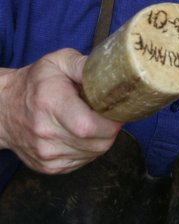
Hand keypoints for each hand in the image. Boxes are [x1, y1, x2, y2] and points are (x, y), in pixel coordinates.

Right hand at [0, 48, 121, 173]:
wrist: (2, 108)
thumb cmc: (36, 83)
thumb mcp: (58, 62)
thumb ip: (84, 65)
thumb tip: (112, 73)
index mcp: (50, 103)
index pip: (89, 126)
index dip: (111, 121)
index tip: (116, 109)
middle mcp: (46, 132)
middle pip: (97, 143)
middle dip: (111, 129)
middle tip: (107, 114)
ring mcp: (46, 153)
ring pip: (94, 153)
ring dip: (102, 139)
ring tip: (92, 121)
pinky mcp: (48, 166)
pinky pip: (84, 161)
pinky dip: (90, 149)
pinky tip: (82, 135)